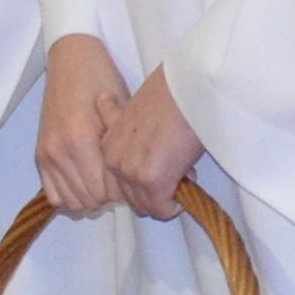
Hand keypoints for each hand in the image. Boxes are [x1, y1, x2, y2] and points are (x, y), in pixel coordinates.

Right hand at [39, 36, 132, 213]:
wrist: (72, 61)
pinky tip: (85, 180)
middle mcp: (61, 152)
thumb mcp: (122, 114)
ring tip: (103, 178)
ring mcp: (47, 155)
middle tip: (121, 178)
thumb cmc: (103, 82)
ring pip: (73, 202)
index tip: (135, 178)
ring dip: (91, 196)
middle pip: (92, 199)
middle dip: (110, 195)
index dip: (126, 190)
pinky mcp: (40, 156)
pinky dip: (71, 195)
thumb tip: (147, 183)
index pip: (109, 191)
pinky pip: (54, 195)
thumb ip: (126, 152)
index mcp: (82, 141)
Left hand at [104, 67, 205, 219]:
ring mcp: (129, 172)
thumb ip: (130, 142)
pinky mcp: (151, 181)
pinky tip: (186, 172)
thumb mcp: (136, 116)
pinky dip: (178, 201)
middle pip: (132, 200)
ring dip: (167, 194)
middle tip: (175, 164)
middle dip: (156, 191)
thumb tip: (146, 161)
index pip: (119, 186)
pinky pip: (164, 209)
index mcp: (107, 145)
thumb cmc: (170, 95)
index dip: (145, 180)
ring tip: (181, 164)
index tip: (161, 161)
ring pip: (148, 207)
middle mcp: (112, 160)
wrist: (188, 84)